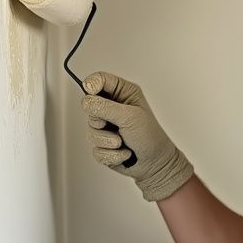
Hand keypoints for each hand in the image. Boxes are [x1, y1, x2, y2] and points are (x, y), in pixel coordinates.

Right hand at [80, 71, 193, 201]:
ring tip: (124, 141)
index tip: (90, 91)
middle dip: (102, 120)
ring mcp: (106, 125)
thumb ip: (106, 107)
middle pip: (89, 106)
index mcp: (123, 93)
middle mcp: (113, 107)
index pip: (99, 80)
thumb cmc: (150, 136)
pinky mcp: (102, 143)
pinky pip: (95, 148)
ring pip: (91, 130)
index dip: (91, 84)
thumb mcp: (130, 117)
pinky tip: (123, 151)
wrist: (155, 163)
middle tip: (118, 125)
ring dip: (109, 140)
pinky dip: (111, 153)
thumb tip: (87, 101)